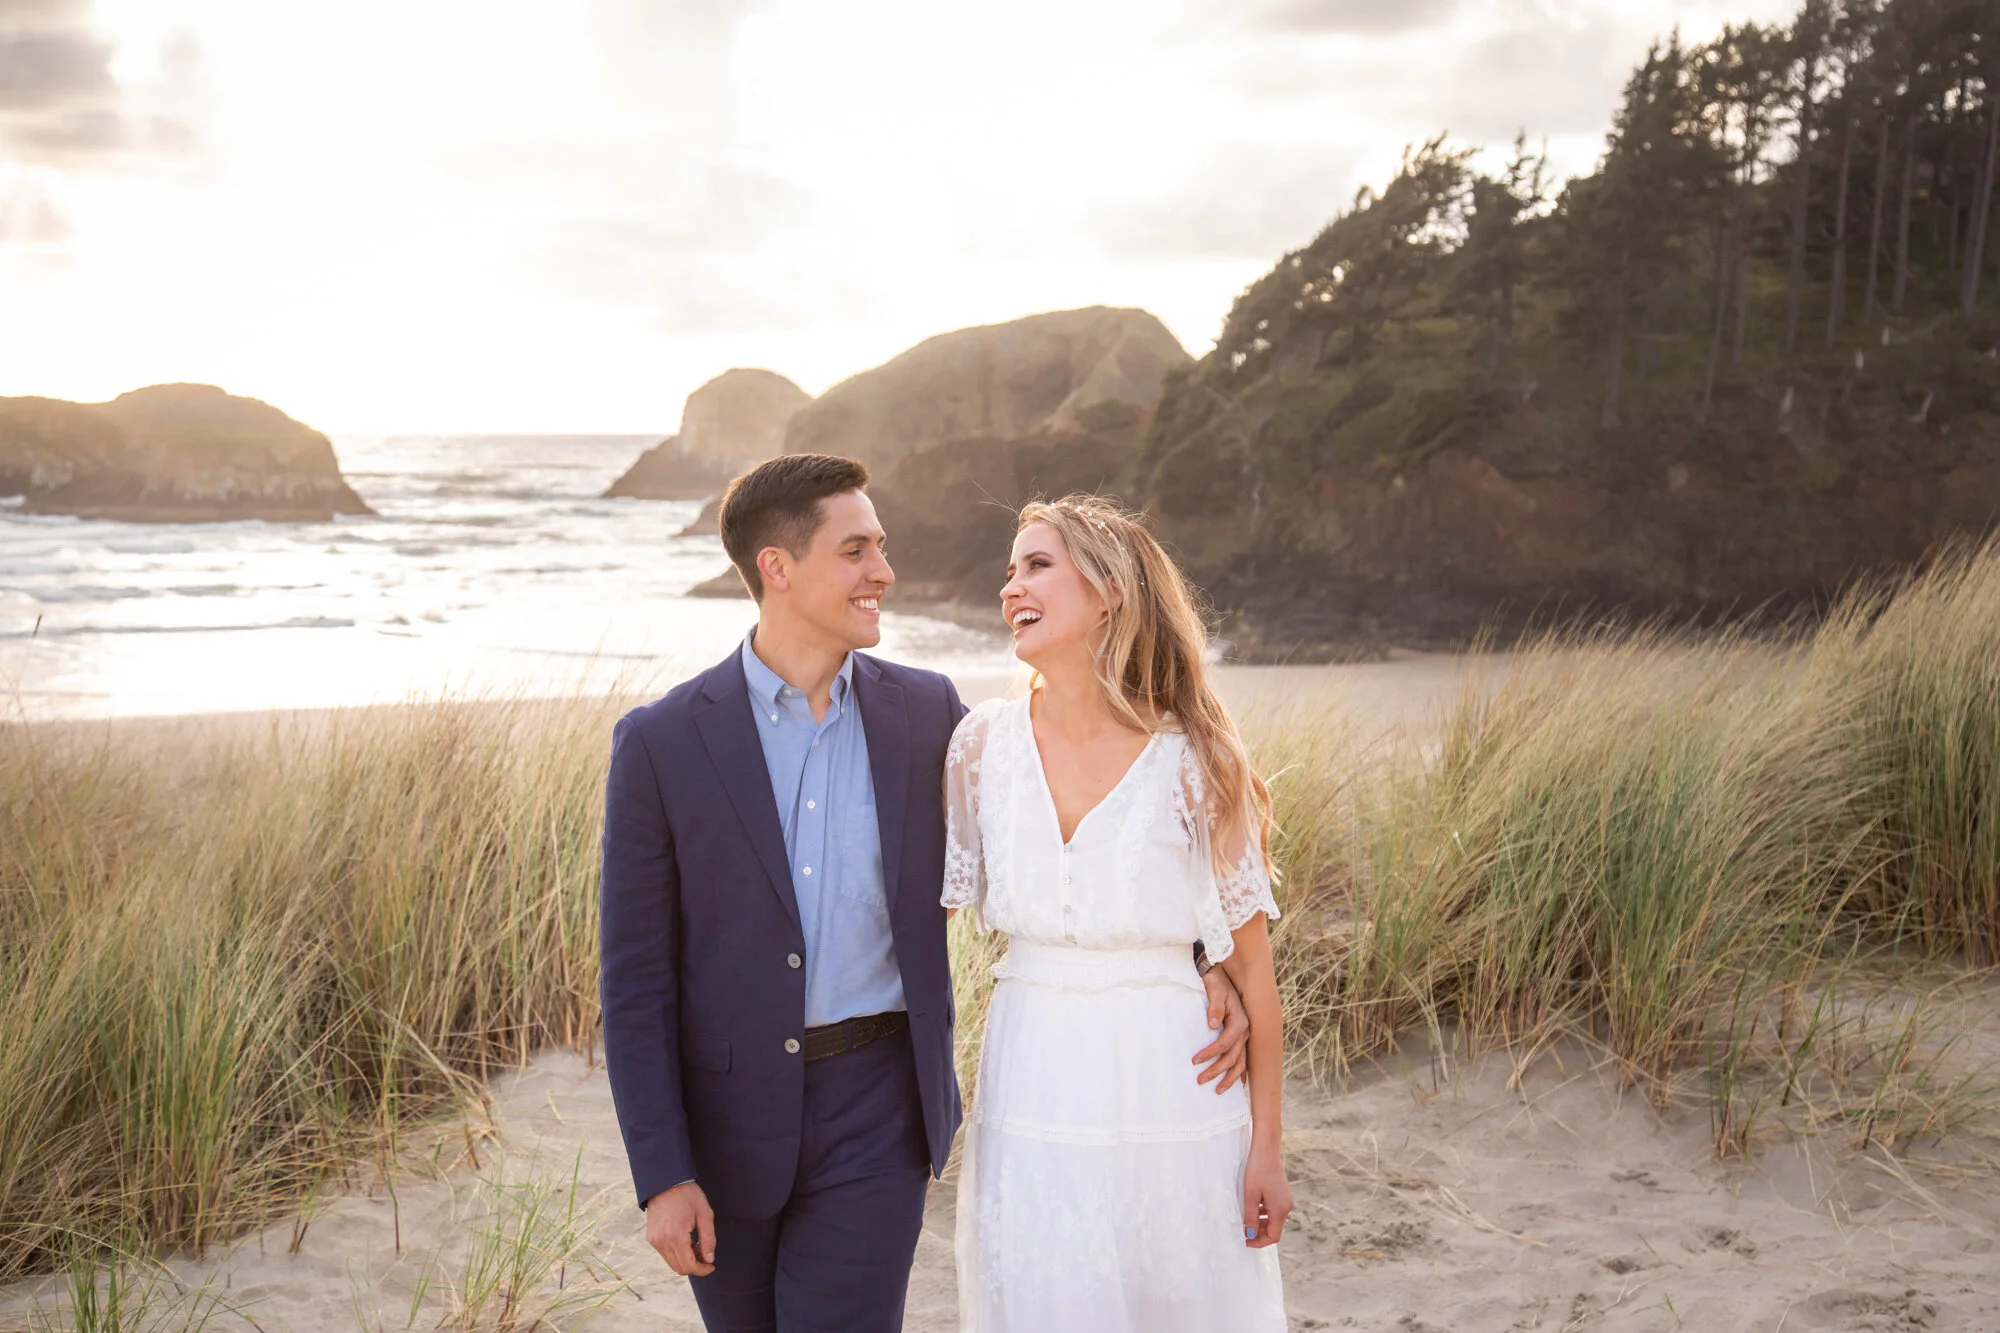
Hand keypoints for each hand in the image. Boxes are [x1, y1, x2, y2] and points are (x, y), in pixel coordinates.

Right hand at [644, 1181, 715, 1275]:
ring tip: (696, 1244)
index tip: (711, 1265)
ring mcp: (654, 1240)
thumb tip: (709, 1260)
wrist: (666, 1182)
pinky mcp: (651, 1238)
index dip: (702, 1270)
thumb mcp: (705, 1214)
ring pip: (672, 1263)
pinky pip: (665, 1254)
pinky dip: (677, 1254)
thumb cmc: (688, 1195)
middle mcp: (662, 1242)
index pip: (688, 1266)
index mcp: (676, 1236)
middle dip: (695, 1266)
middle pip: (679, 1268)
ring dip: (686, 1260)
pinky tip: (686, 1240)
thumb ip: (708, 1239)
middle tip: (705, 1254)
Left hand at [1193, 964, 1248, 1092]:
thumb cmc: (1216, 983)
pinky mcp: (1241, 1038)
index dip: (1210, 1054)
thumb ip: (1214, 1006)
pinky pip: (1243, 1060)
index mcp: (1240, 1021)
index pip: (1225, 1043)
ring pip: (1241, 1063)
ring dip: (1230, 1078)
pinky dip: (1240, 1073)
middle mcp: (1245, 1031)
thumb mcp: (1214, 990)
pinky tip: (1236, 1084)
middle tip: (1200, 1080)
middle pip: (1233, 1058)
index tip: (1194, 1061)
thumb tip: (1213, 1024)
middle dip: (1217, 1071)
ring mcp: (1245, 1036)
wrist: (1222, 976)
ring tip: (1218, 1091)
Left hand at [1242, 1149, 1292, 1247]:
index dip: (1259, 1242)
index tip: (1245, 1241)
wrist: (1266, 1149)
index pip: (1273, 1236)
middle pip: (1274, 1229)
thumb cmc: (1257, 1170)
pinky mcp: (1282, 1193)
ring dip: (1260, 1224)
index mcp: (1280, 1209)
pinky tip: (1251, 1209)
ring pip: (1273, 1220)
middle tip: (1242, 1232)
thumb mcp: (1250, 1196)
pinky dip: (1263, 1214)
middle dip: (1258, 1234)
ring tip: (1244, 1221)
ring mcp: (1285, 1199)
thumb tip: (1249, 1235)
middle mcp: (1286, 1206)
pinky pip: (1273, 1210)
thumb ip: (1250, 1217)